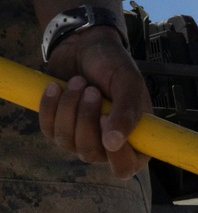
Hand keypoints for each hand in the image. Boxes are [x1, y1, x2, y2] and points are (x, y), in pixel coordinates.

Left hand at [39, 27, 150, 178]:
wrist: (84, 45)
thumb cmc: (112, 64)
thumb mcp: (128, 82)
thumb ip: (127, 112)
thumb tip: (114, 143)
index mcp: (133, 140)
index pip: (124, 167)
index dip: (114, 153)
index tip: (106, 119)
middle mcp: (108, 145)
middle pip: (91, 154)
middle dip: (86, 119)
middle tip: (91, 90)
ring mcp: (81, 138)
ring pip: (67, 141)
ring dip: (69, 108)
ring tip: (78, 82)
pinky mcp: (59, 127)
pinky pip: (49, 129)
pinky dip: (50, 106)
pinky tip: (56, 87)